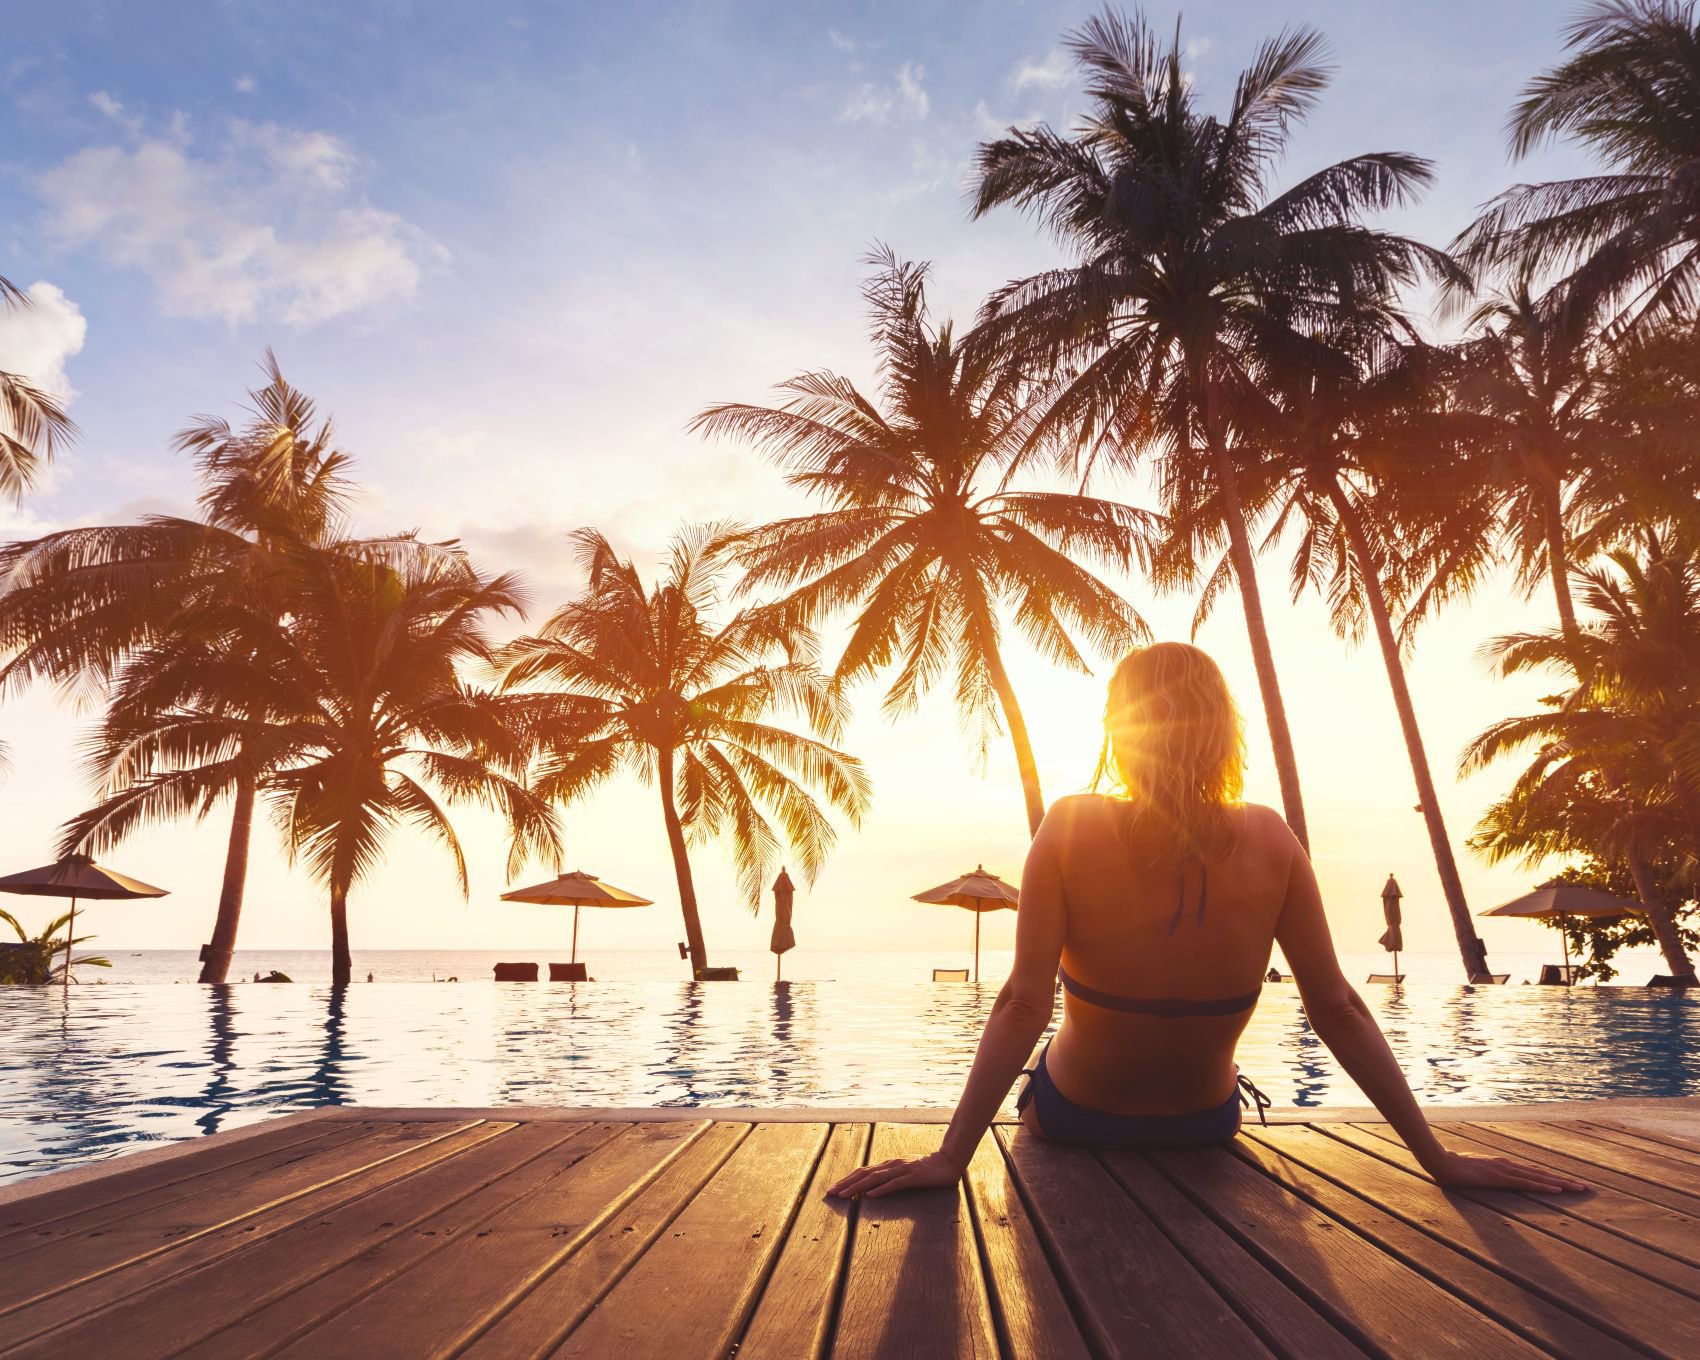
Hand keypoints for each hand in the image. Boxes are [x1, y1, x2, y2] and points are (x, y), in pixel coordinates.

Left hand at [827, 1151, 962, 1198]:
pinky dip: (881, 1190)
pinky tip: (870, 1196)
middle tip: (830, 1193)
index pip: (863, 1171)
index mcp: (889, 1165)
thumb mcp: (905, 1173)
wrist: (948, 1162)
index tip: (834, 1188)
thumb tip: (873, 1189)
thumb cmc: (927, 1169)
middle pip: (864, 1174)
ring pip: (875, 1178)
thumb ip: (891, 1178)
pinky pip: (894, 1184)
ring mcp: (902, 1170)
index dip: (847, 1179)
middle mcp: (892, 1165)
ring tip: (843, 1195)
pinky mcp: (913, 1177)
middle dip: (846, 1183)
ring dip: (857, 1187)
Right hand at [1424, 1148, 1588, 1193]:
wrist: (1441, 1162)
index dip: (1553, 1177)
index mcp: (1504, 1165)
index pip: (1534, 1172)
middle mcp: (1508, 1165)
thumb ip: (1484, 1174)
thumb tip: (1488, 1178)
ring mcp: (1505, 1170)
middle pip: (1542, 1174)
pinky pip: (1526, 1182)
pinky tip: (1557, 1189)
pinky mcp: (1500, 1177)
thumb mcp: (1474, 1172)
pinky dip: (1544, 1185)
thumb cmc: (1454, 1167)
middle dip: (1565, 1181)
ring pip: (1539, 1177)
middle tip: (1586, 1188)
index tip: (1570, 1183)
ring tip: (1579, 1189)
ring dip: (1561, 1183)